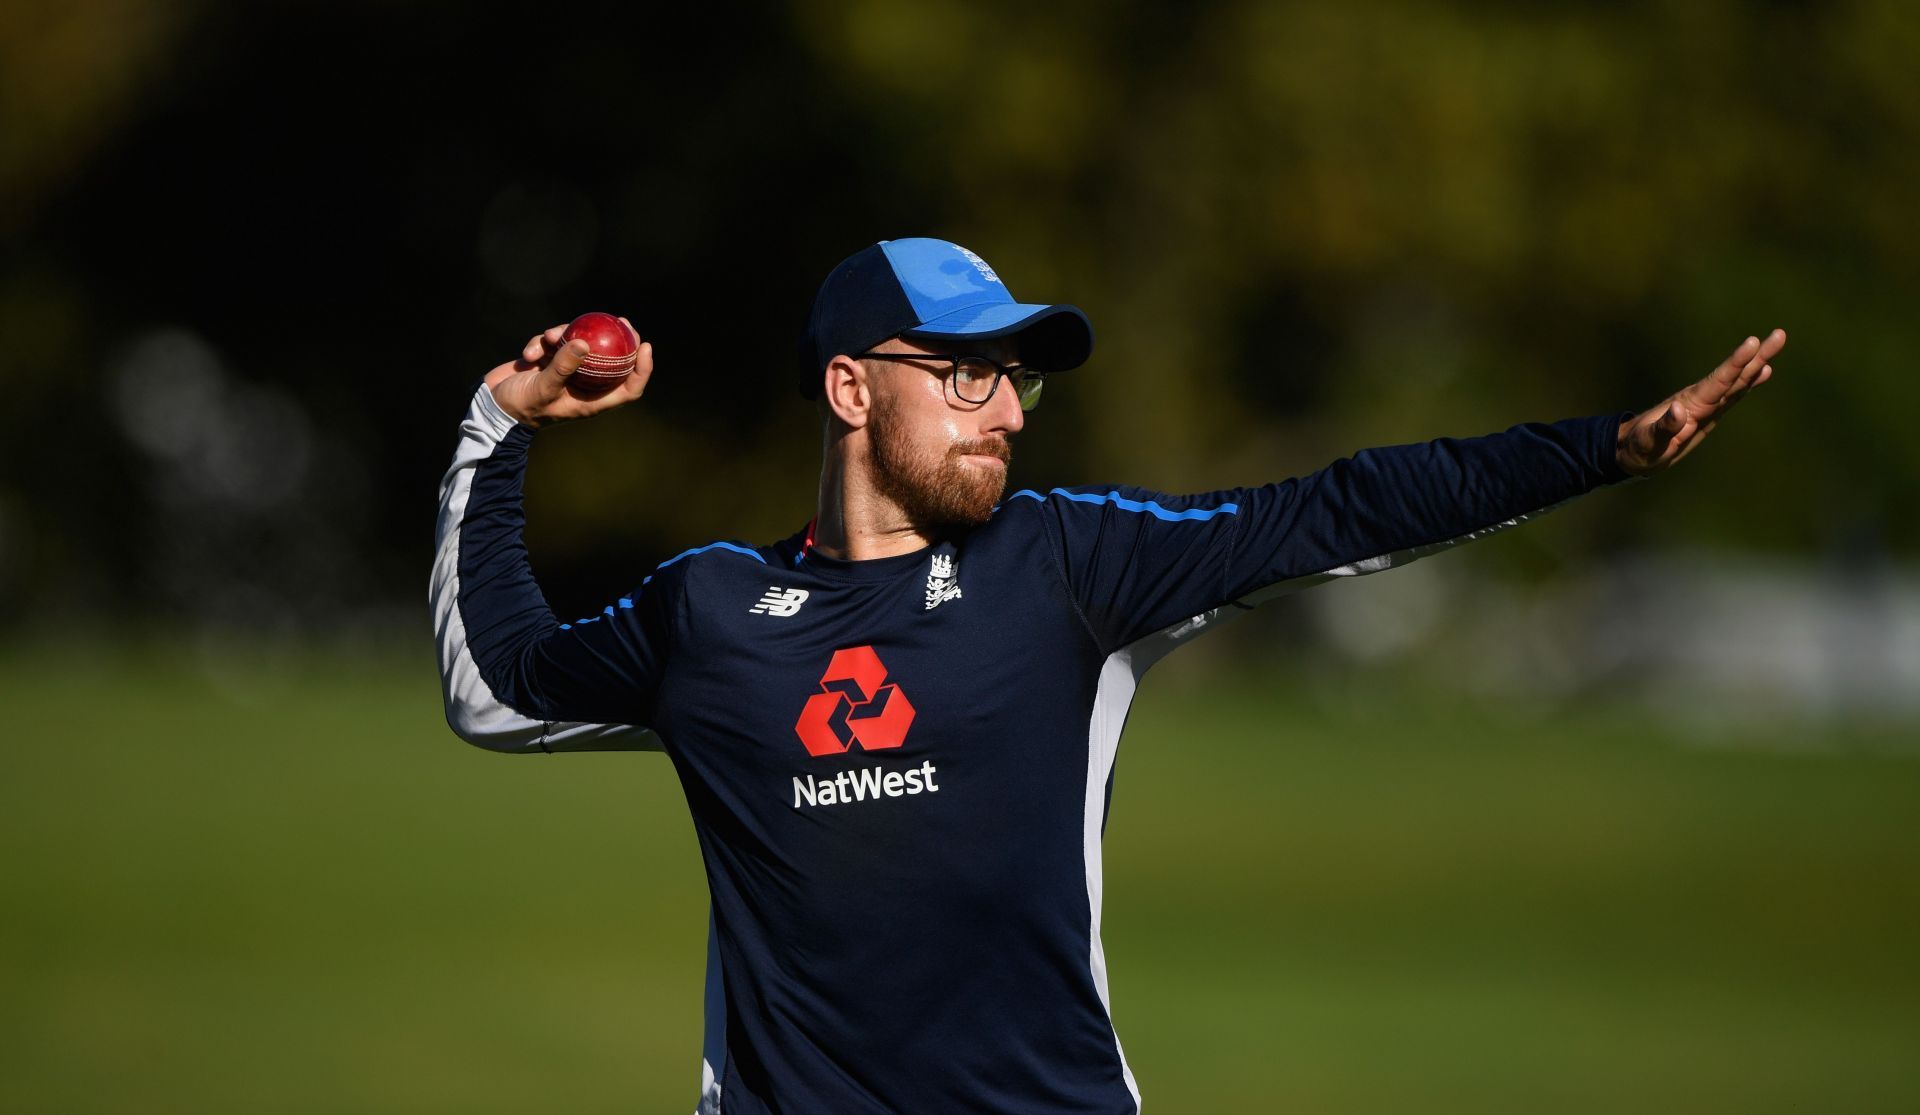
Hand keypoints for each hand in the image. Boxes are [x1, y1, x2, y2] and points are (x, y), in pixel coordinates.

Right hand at [484, 318, 653, 427]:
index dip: (642, 369)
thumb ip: (563, 366)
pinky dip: (542, 343)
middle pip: (610, 360)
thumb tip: (585, 343)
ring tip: (547, 337)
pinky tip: (528, 352)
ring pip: (579, 344)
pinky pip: (554, 342)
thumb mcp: (543, 388)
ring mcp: (567, 370)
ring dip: (564, 335)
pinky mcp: (549, 359)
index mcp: (591, 400)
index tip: (645, 346)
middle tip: (619, 320)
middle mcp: (583, 384)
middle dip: (616, 340)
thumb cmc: (521, 406)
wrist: (492, 405)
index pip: (628, 387)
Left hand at [1617, 328, 1782, 476]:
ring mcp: (1706, 405)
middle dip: (1756, 356)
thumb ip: (1663, 428)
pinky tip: (1764, 371)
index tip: (1752, 343)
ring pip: (1737, 381)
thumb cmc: (1638, 448)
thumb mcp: (1648, 442)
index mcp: (1690, 404)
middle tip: (1779, 334)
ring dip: (1757, 363)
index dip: (1736, 363)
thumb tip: (1680, 411)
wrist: (1632, 451)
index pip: (1718, 381)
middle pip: (1733, 375)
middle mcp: (1701, 400)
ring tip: (1777, 341)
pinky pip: (1733, 395)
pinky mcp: (1709, 413)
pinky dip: (1749, 383)